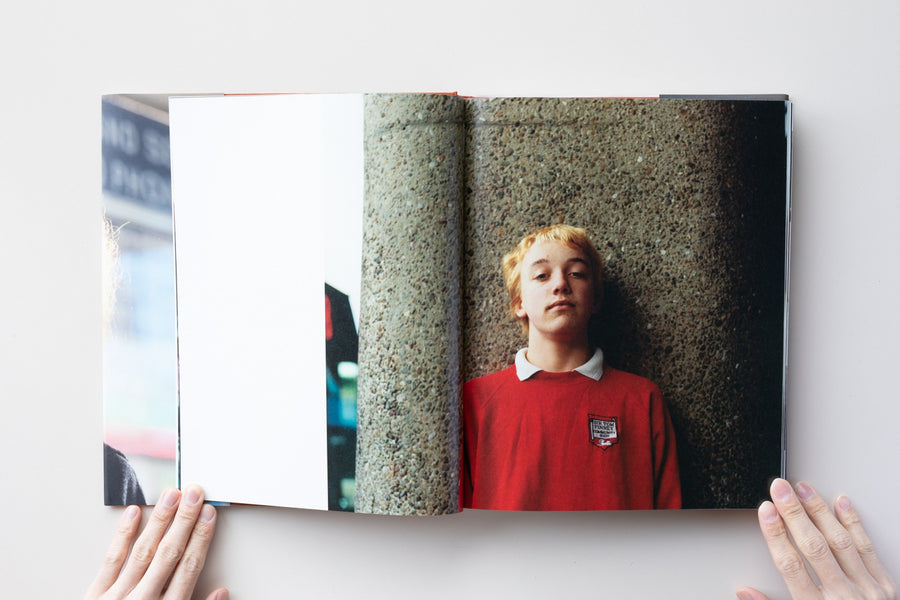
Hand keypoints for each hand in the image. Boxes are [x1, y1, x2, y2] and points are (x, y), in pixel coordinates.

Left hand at [86, 484, 227, 599]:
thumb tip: (221, 593)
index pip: (189, 567)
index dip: (201, 537)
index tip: (210, 514)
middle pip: (169, 553)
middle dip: (185, 520)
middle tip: (195, 493)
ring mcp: (117, 597)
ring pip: (143, 551)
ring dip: (159, 521)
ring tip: (171, 496)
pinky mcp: (93, 596)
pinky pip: (110, 561)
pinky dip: (122, 536)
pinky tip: (133, 514)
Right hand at [737, 478, 896, 599]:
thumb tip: (745, 592)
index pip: (791, 565)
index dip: (776, 535)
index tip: (765, 512)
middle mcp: (844, 598)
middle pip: (814, 547)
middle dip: (793, 514)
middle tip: (779, 489)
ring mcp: (867, 590)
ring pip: (840, 542)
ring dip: (819, 511)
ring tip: (803, 489)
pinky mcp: (885, 586)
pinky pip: (867, 548)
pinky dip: (853, 524)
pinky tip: (841, 504)